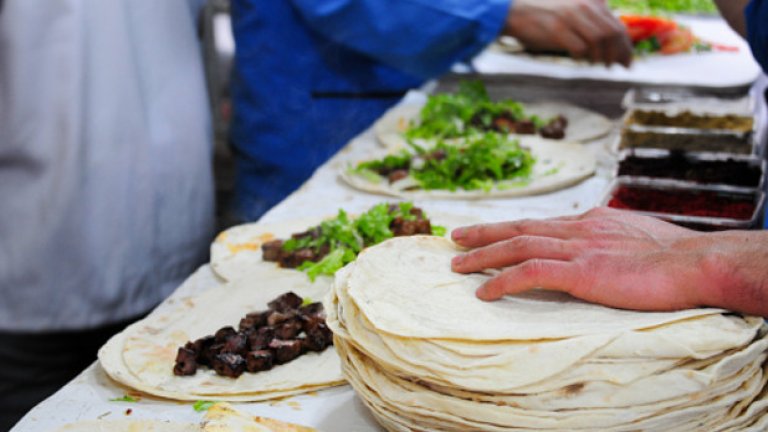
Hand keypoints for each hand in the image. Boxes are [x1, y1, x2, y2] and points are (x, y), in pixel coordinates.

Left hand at [451, 207, 767, 316]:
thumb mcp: (635, 236)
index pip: (540, 224)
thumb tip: (600, 245)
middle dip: (484, 233)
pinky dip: (502, 281)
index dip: (511, 228)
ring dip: (482, 256)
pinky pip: (529, 274)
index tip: (491, 231)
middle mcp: (577, 229)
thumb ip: (610, 238)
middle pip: (519, 228)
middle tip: (455, 237)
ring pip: (516, 247)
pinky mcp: (580, 271)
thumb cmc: (674, 255)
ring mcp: (576, 248)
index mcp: (590, 222)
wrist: (694, 262)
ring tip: (457, 264)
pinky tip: (484, 292)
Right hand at [504, 0, 632, 66]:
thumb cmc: (544, 17)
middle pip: (612, 33)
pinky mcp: (558, 30)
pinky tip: (583, 61)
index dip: (626, 45)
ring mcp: (571, 18)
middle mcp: (584, 7)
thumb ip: (591, 21)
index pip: (616, 25)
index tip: (627, 59)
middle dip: (619, 53)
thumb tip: (611, 45)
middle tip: (619, 66)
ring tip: (601, 65)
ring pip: (599, 40)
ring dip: (603, 57)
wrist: (516, 13)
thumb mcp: (572, 10)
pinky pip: (580, 48)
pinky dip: (585, 57)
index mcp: (590, 2)